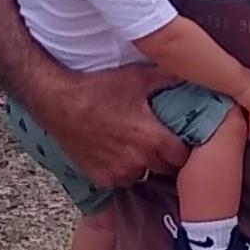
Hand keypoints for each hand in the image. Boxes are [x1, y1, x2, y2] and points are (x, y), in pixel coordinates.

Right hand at [37, 63, 188, 187]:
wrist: (56, 100)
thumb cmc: (97, 88)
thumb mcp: (136, 78)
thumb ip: (168, 77)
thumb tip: (194, 70)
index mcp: (151, 138)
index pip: (183, 156)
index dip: (185, 148)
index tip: (182, 139)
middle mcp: (137, 161)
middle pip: (166, 169)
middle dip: (166, 157)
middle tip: (161, 141)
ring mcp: (118, 173)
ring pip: (143, 175)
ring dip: (144, 165)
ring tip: (136, 146)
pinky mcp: (100, 178)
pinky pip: (121, 179)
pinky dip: (122, 170)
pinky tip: (116, 152)